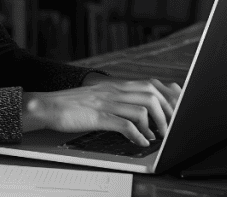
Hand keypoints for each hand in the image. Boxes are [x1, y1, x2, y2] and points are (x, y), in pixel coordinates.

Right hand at [21, 78, 182, 146]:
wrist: (47, 105)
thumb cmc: (73, 105)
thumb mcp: (100, 97)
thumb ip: (120, 100)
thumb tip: (142, 112)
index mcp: (116, 85)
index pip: (152, 84)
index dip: (170, 97)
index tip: (179, 111)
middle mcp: (114, 90)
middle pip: (152, 94)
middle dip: (168, 112)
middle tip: (173, 128)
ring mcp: (106, 102)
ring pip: (143, 107)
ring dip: (156, 124)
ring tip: (159, 136)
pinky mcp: (98, 116)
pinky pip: (124, 124)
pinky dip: (138, 135)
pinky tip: (141, 142)